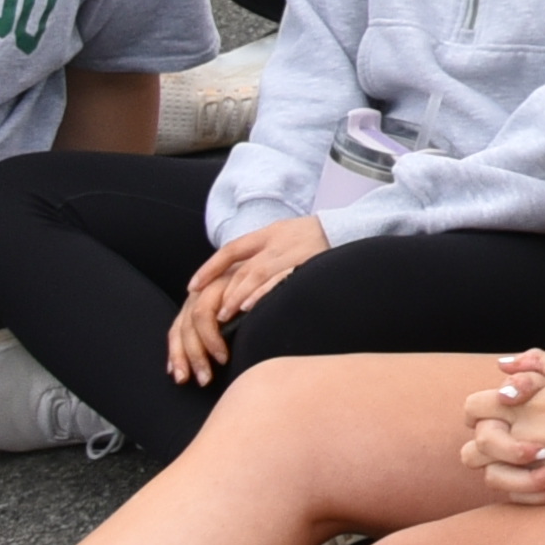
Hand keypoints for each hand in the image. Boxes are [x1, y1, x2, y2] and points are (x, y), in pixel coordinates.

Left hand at [167, 212, 329, 384]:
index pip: (231, 249)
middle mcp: (277, 242)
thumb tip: (238, 279)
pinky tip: (251, 307)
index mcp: (269, 234)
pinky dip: (264, 293)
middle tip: (208, 314)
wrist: (351, 228)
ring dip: (237, 295)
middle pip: (242, 266)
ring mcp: (292, 253)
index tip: (193, 286)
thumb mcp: (286, 237)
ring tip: (223, 316)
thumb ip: (264, 254)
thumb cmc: (315, 239)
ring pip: (257, 274)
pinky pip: (281, 280)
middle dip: (223, 290)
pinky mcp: (308, 265)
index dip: (210, 267)